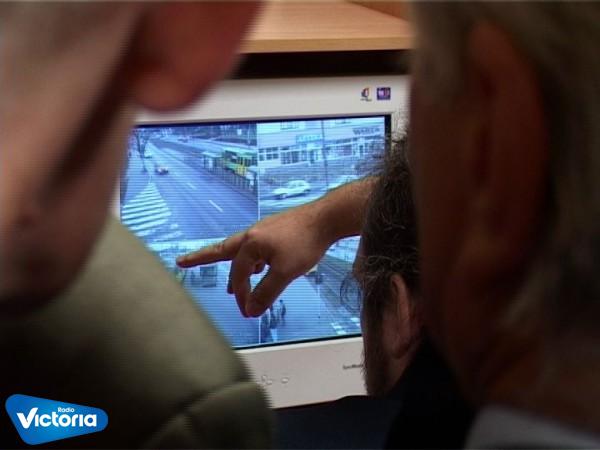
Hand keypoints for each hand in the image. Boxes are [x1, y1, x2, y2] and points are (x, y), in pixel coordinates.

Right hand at [177, 203, 331, 317]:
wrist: (327, 218)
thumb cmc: (307, 240)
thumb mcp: (286, 272)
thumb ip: (267, 292)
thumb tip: (251, 310)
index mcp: (251, 243)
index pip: (238, 276)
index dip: (241, 296)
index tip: (247, 311)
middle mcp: (253, 234)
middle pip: (222, 250)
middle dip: (202, 258)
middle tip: (183, 262)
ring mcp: (264, 231)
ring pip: (240, 251)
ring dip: (232, 266)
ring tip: (228, 283)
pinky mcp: (276, 231)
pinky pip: (255, 248)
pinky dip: (251, 261)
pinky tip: (260, 268)